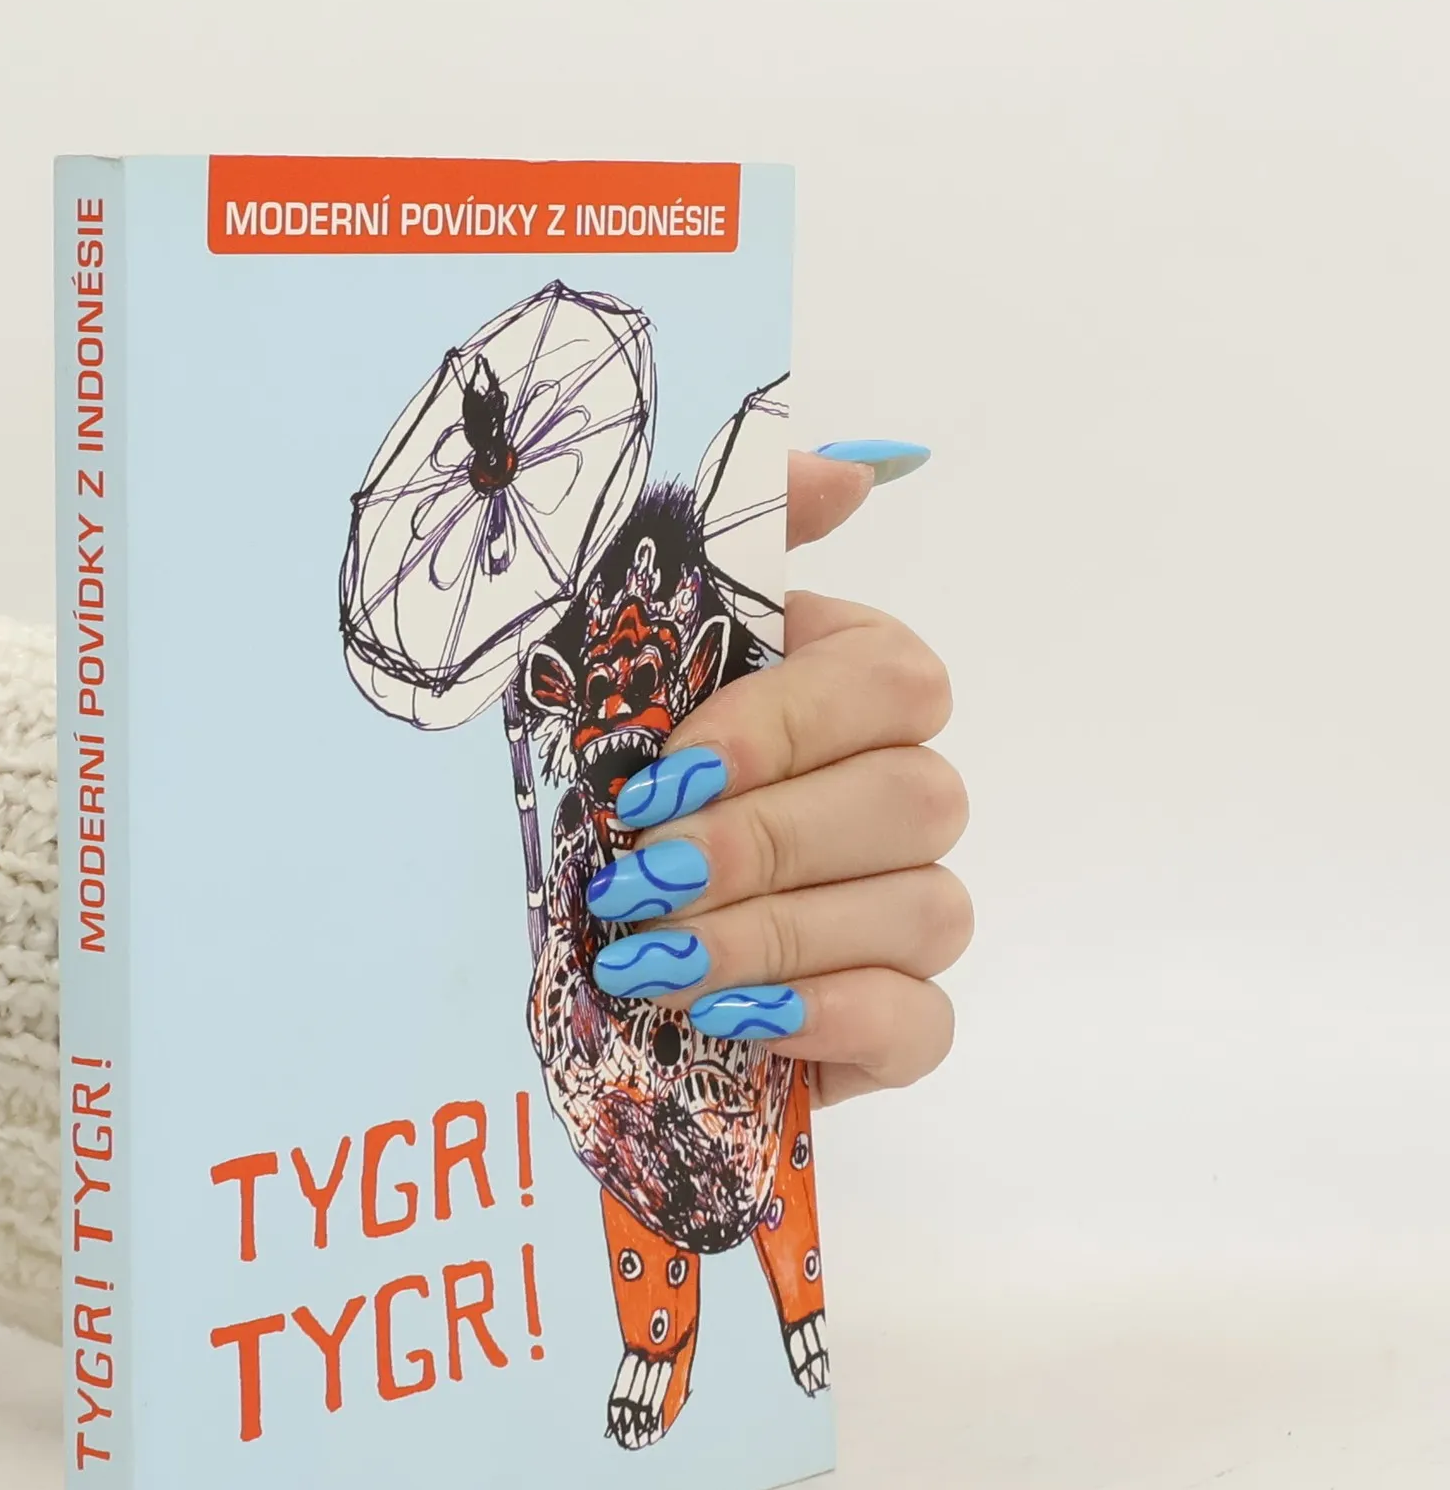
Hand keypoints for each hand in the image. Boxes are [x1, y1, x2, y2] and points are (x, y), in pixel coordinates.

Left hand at [587, 445, 969, 1106]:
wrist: (563, 933)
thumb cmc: (601, 784)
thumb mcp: (614, 644)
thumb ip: (729, 539)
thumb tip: (857, 468)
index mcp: (852, 689)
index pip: (892, 682)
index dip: (783, 729)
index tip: (663, 774)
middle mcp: (904, 792)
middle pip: (918, 799)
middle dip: (762, 845)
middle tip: (639, 880)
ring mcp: (913, 909)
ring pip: (927, 909)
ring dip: (775, 937)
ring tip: (655, 962)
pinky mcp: (900, 1021)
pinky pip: (924, 1020)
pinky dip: (830, 1018)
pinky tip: (735, 1018)